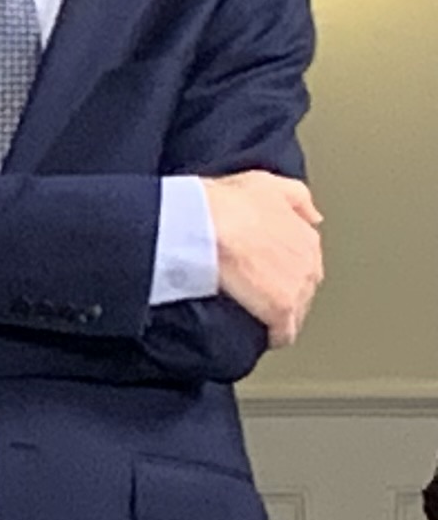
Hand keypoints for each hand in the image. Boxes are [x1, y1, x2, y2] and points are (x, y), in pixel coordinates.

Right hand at [206, 168, 324, 347]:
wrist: (204, 227)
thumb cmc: (225, 204)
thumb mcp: (265, 184)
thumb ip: (297, 198)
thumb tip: (314, 216)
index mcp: (306, 235)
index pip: (305, 259)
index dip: (283, 264)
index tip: (265, 267)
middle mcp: (309, 263)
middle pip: (303, 285)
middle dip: (284, 288)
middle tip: (257, 290)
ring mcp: (297, 289)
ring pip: (297, 310)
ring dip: (279, 313)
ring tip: (255, 313)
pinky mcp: (280, 311)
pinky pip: (283, 332)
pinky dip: (273, 335)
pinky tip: (261, 335)